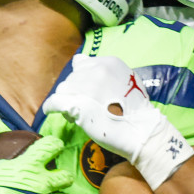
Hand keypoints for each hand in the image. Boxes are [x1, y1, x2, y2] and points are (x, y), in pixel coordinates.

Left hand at [44, 55, 193, 188]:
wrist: (142, 132)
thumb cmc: (137, 111)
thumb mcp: (128, 80)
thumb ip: (107, 72)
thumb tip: (81, 62)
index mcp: (109, 63)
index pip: (82, 64)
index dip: (82, 78)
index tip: (87, 91)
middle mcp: (97, 71)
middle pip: (72, 78)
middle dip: (75, 92)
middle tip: (84, 107)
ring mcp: (86, 87)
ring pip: (63, 89)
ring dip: (67, 100)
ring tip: (76, 114)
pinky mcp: (77, 104)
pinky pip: (54, 101)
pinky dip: (51, 107)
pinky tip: (51, 111)